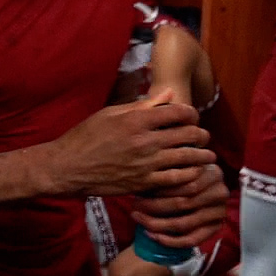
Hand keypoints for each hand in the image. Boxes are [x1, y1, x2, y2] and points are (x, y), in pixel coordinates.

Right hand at [39, 92, 214, 197]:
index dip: (191, 113)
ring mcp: (146, 163)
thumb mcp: (109, 113)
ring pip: (187, 158)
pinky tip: (194, 173)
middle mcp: (144, 140)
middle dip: (200, 134)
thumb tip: (168, 93)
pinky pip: (176, 179)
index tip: (192, 117)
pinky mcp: (144, 183)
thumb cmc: (85, 137)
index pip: (178, 112)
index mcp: (135, 120)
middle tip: (203, 136)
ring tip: (207, 156)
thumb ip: (142, 105)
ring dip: (202, 156)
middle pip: (187, 134)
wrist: (68, 167)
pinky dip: (190, 175)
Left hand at [131, 163, 227, 248]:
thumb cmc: (182, 174)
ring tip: (138, 218)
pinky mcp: (216, 228)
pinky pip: (192, 240)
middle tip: (134, 206)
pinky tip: (152, 235)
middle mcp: (220, 192)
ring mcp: (220, 212)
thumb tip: (143, 173)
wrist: (200, 189)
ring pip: (184, 223)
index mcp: (212, 172)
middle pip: (182, 203)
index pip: (184, 184)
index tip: (138, 191)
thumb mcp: (178, 165)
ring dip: (157, 224)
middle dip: (154, 206)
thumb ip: (168, 168)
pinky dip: (170, 241)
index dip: (159, 189)